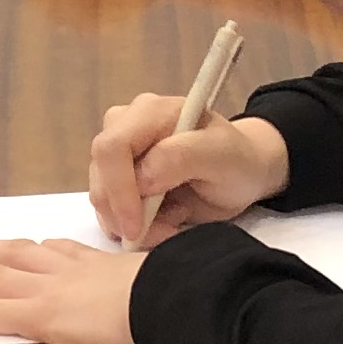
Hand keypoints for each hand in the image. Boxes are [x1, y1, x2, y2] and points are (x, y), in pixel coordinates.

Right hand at [90, 97, 290, 247]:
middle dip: (124, 214)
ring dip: (133, 223)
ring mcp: (120, 154)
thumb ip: (180, 157)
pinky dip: (133, 228)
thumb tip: (141, 177)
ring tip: (175, 219)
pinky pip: (109, 211)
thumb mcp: (220, 155)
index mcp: (150, 112)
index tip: (137, 225)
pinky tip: (165, 220)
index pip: (112, 147)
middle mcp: (126, 127)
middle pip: (100, 175)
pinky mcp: (119, 180)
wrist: (243, 172)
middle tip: (164, 231)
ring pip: (101, 198)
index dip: (118, 189)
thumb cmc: (235, 160)